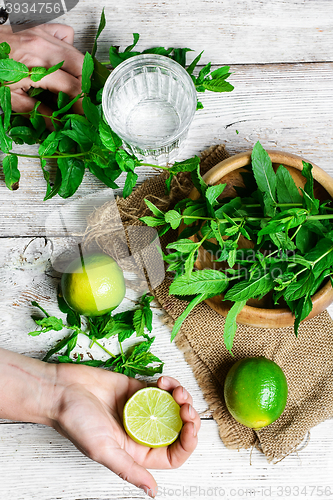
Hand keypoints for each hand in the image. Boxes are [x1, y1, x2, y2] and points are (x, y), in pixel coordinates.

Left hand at [0, 24, 83, 124]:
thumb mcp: (11, 98)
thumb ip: (37, 113)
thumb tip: (56, 126)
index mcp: (36, 68)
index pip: (73, 88)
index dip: (82, 105)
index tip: (84, 115)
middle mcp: (43, 48)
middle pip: (81, 68)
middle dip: (86, 88)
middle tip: (81, 101)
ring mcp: (43, 36)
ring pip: (78, 53)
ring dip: (81, 72)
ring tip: (74, 85)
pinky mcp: (40, 29)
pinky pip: (65, 34)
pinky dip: (68, 47)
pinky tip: (62, 61)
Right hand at [51, 365, 199, 496]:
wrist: (61, 390)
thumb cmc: (76, 422)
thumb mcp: (103, 450)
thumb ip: (129, 469)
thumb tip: (152, 492)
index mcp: (136, 451)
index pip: (172, 454)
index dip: (187, 443)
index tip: (190, 427)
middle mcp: (142, 431)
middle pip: (177, 428)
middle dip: (189, 416)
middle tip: (186, 405)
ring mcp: (141, 408)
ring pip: (173, 406)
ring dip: (181, 397)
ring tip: (176, 390)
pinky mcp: (137, 388)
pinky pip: (161, 388)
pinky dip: (168, 383)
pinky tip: (162, 380)